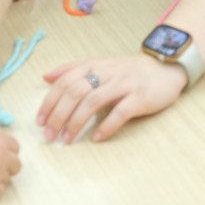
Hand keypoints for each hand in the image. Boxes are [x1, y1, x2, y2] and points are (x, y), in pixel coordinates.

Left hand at [37, 54, 185, 142]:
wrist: (164, 67)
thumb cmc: (127, 70)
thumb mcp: (98, 64)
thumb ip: (72, 70)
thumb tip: (46, 77)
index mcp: (93, 65)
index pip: (65, 82)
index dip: (50, 102)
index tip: (40, 121)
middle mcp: (106, 72)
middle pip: (75, 92)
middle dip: (59, 115)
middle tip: (49, 135)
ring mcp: (123, 84)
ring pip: (93, 101)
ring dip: (76, 122)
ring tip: (66, 139)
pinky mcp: (140, 97)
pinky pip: (121, 112)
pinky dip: (106, 125)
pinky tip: (96, 137)